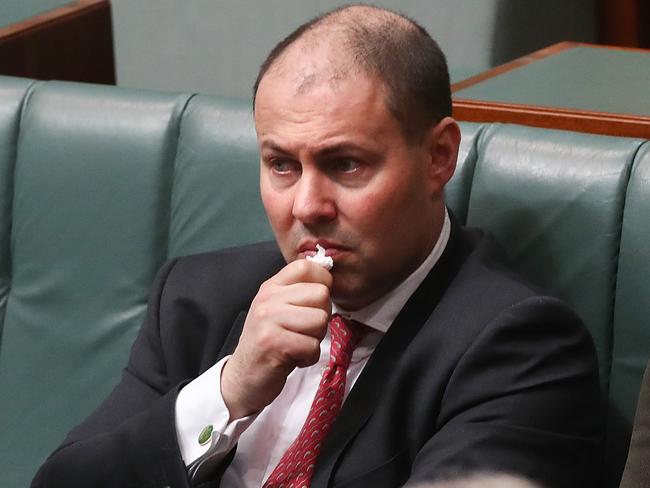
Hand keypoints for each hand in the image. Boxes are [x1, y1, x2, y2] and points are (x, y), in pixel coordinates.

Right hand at [220, 259, 331, 419]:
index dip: (323, 282)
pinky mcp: (273, 343)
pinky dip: (309, 357)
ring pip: (320, 320)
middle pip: (321, 294)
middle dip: (322, 316)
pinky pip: (312, 345)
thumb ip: (299, 293)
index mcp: (271, 286)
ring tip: (298, 344)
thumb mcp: (278, 309)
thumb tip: (329, 282)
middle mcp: (268, 299)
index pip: (306, 266)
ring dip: (315, 339)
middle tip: (304, 330)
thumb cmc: (268, 343)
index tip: (315, 302)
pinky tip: (294, 358)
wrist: (243, 377)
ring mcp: (268, 320)